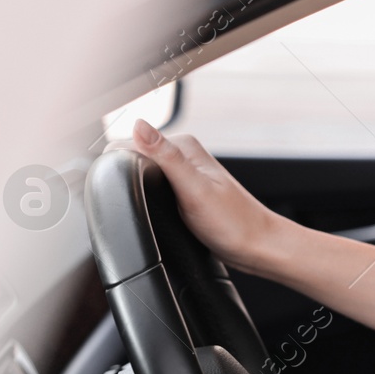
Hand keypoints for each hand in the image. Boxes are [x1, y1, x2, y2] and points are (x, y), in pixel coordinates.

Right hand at [127, 120, 288, 273]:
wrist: (257, 247)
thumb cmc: (233, 223)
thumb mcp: (194, 189)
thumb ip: (166, 157)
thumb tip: (139, 126)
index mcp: (183, 146)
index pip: (132, 142)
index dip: (117, 162)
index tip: (117, 185)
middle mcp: (183, 156)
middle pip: (135, 158)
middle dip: (124, 176)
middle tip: (131, 202)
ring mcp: (184, 175)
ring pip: (143, 174)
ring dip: (135, 187)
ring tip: (141, 207)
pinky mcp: (184, 192)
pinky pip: (154, 188)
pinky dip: (147, 198)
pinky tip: (151, 210)